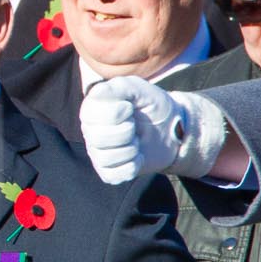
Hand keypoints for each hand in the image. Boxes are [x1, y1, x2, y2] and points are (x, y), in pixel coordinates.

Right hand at [79, 76, 229, 183]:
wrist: (170, 128)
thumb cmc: (151, 106)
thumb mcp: (139, 89)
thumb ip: (119, 87)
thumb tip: (98, 94)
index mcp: (91, 109)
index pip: (93, 114)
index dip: (119, 112)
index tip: (130, 108)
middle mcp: (90, 131)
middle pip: (98, 138)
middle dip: (126, 132)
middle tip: (135, 126)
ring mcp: (97, 152)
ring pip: (107, 157)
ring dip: (131, 149)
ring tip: (137, 141)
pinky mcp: (107, 171)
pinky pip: (114, 174)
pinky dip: (132, 166)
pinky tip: (137, 156)